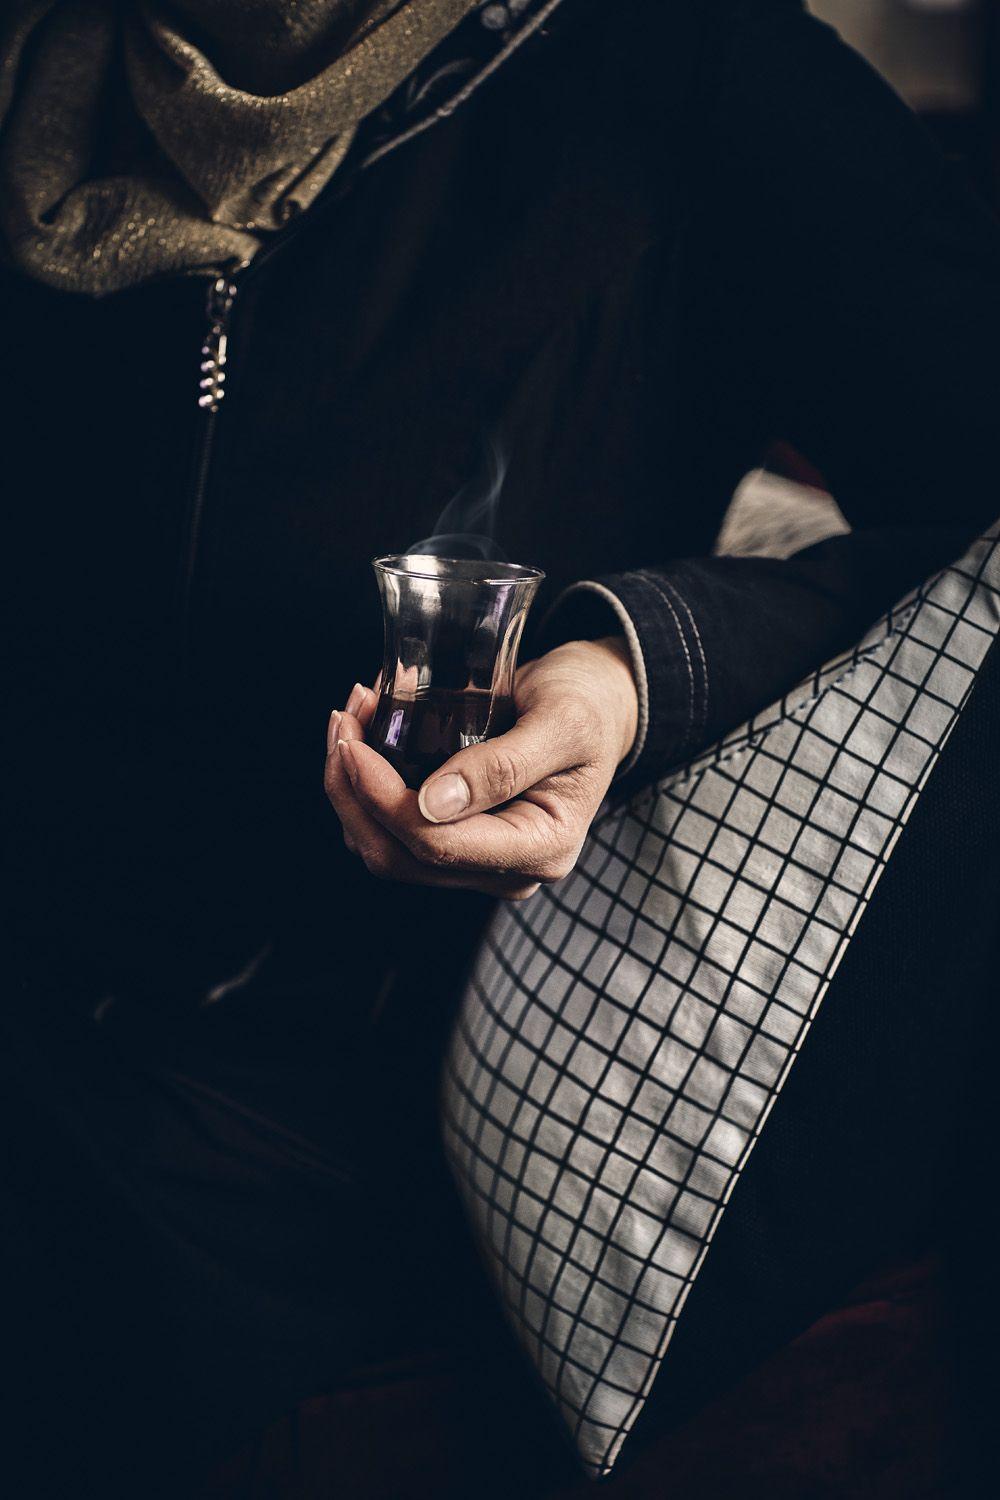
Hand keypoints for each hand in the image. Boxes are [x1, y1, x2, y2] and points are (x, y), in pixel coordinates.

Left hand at [324, 638, 638, 900]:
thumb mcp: (561, 722)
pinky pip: (391, 828)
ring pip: (383, 847)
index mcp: (540, 848)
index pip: (436, 845)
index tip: (352, 741)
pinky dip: (366, 786)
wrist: (599, 703)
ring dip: (351, 788)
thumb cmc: (588, 706)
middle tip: (341, 719)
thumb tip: (431, 805)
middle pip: (396, 856)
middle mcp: (506, 869)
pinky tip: (368, 732)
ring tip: (352, 715)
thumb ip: (503, 766)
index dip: (381, 798)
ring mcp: (478, 859)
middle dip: (352, 791)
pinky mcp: (455, 838)